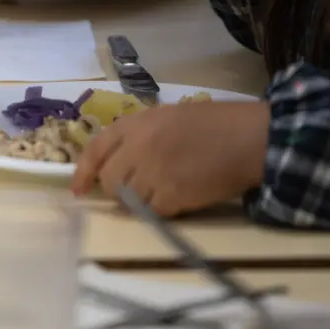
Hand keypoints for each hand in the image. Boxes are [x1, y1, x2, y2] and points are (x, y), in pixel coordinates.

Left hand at [71, 101, 269, 216]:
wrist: (251, 138)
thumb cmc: (215, 124)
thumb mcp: (168, 117)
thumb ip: (138, 136)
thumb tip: (115, 163)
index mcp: (136, 123)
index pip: (96, 149)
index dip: (83, 172)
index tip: (78, 190)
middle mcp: (138, 146)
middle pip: (108, 179)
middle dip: (114, 189)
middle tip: (132, 190)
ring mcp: (154, 171)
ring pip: (128, 198)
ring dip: (137, 201)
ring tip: (159, 192)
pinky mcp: (172, 194)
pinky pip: (151, 210)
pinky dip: (158, 210)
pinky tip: (176, 199)